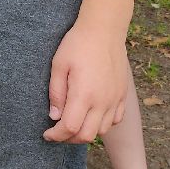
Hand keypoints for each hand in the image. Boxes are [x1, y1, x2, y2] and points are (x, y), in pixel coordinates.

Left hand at [43, 23, 128, 143]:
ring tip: (73, 123)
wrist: (104, 30)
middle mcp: (102, 101)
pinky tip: (92, 116)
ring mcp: (115, 99)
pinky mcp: (122, 95)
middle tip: (58, 131)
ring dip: (86, 132)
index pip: (70, 128)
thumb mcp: (59, 65)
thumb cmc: (78, 44)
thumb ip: (56, 93)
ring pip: (102, 130)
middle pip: (87, 136)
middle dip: (69, 139)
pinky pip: (115, 120)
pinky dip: (102, 124)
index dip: (56, 136)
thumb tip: (54, 116)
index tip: (47, 134)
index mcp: (84, 95)